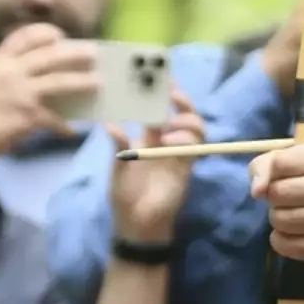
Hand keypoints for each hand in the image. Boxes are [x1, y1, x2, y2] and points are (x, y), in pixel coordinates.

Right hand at [0, 24, 97, 159]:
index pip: (24, 37)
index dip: (44, 33)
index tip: (60, 35)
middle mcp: (13, 72)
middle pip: (50, 56)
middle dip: (74, 53)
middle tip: (93, 53)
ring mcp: (24, 93)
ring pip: (60, 82)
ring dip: (82, 81)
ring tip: (98, 82)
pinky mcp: (30, 116)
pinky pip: (55, 119)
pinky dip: (65, 125)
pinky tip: (74, 129)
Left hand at [109, 88, 203, 240]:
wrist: (137, 226)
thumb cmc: (125, 197)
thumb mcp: (117, 168)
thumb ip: (118, 145)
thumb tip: (108, 123)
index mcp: (149, 138)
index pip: (160, 109)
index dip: (163, 94)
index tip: (161, 77)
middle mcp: (167, 142)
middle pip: (184, 113)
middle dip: (181, 100)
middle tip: (172, 92)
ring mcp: (180, 154)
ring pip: (195, 127)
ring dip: (186, 119)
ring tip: (170, 123)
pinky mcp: (187, 168)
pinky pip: (195, 148)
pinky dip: (186, 140)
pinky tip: (170, 142)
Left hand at [250, 142, 303, 264]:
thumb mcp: (302, 160)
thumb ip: (269, 164)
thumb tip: (257, 191)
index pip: (281, 163)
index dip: (272, 173)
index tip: (281, 179)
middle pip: (280, 193)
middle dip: (275, 198)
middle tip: (287, 200)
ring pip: (282, 220)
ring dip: (278, 219)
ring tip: (291, 215)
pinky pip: (289, 246)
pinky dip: (281, 241)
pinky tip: (292, 234)